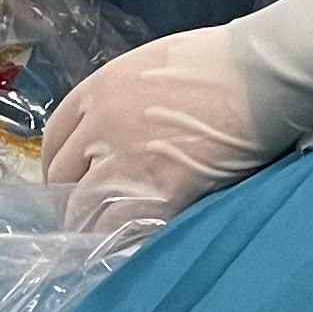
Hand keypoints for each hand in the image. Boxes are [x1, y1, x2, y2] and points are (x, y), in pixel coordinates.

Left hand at [40, 28, 274, 235]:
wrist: (257, 78)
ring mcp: (124, 161)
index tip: (69, 184)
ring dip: (90, 228)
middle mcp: (100, 126)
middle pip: (63, 179)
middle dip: (70, 201)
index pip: (55, 139)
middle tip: (86, 219)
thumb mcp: (151, 66)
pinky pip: (119, 230)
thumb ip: (124, 99)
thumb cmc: (218, 64)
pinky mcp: (157, 193)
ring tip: (104, 241)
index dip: (59, 167)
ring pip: (84, 211)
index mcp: (98, 90)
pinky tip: (128, 247)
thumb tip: (119, 129)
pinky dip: (119, 243)